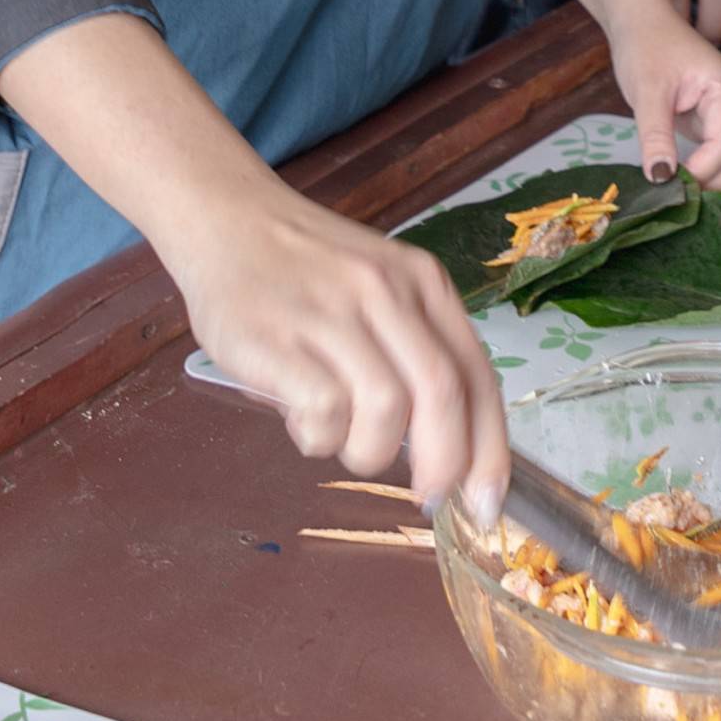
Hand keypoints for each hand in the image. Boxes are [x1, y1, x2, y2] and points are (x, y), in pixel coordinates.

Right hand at [166, 179, 508, 519]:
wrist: (230, 219)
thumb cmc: (309, 269)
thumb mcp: (382, 287)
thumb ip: (417, 348)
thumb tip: (451, 449)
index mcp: (422, 281)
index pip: (477, 374)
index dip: (489, 447)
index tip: (487, 501)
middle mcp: (386, 291)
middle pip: (441, 394)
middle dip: (444, 464)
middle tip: (427, 496)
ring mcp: (331, 312)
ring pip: (385, 410)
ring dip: (369, 451)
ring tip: (341, 440)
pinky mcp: (277, 338)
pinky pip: (322, 411)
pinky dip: (319, 437)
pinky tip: (302, 421)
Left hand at [605, 10, 720, 192]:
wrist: (645, 23)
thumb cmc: (645, 49)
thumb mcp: (645, 92)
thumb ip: (655, 136)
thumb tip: (662, 178)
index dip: (700, 173)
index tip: (668, 183)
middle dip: (715, 182)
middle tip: (676, 188)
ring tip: (692, 183)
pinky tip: (709, 174)